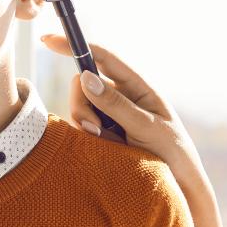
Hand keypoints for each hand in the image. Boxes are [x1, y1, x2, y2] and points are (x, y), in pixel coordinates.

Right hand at [40, 34, 202, 174]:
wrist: (178, 184)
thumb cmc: (171, 151)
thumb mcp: (146, 126)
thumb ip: (116, 104)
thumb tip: (86, 77)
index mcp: (136, 85)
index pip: (101, 57)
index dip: (74, 46)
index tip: (49, 41)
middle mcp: (120, 96)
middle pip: (82, 85)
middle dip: (81, 105)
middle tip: (96, 129)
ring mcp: (109, 114)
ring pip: (79, 107)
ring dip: (86, 124)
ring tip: (108, 143)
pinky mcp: (102, 133)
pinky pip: (81, 127)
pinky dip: (86, 137)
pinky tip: (106, 148)